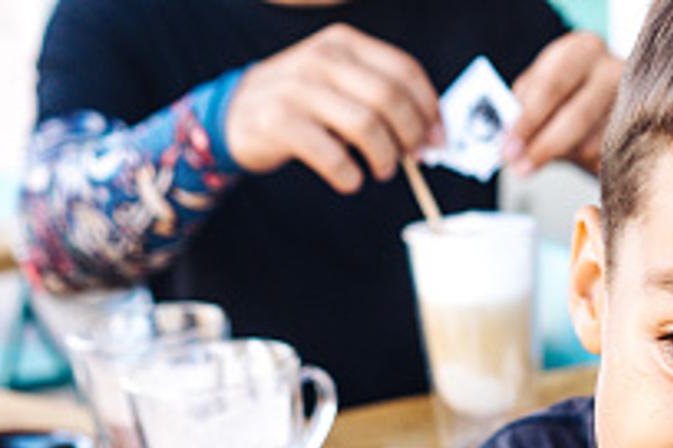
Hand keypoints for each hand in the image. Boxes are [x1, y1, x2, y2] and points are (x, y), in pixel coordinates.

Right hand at [225, 24, 441, 193]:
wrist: (235, 112)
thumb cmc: (300, 103)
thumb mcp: (337, 82)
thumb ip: (378, 96)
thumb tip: (429, 134)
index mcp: (343, 43)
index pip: (404, 70)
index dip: (429, 108)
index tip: (437, 138)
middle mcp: (321, 58)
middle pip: (390, 98)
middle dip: (410, 136)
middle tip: (410, 159)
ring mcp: (298, 88)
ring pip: (366, 126)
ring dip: (384, 157)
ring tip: (381, 170)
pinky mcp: (279, 122)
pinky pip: (331, 155)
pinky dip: (348, 175)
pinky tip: (350, 180)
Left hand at [507, 31, 621, 174]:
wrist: (608, 93)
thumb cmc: (568, 89)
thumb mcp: (541, 87)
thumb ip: (525, 109)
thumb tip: (510, 145)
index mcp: (582, 49)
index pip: (551, 86)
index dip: (528, 120)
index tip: (509, 148)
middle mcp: (612, 70)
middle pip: (577, 115)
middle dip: (545, 146)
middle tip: (521, 167)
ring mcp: (633, 102)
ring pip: (593, 142)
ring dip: (565, 157)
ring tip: (543, 160)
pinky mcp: (640, 132)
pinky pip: (606, 158)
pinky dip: (586, 165)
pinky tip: (576, 160)